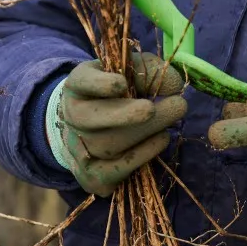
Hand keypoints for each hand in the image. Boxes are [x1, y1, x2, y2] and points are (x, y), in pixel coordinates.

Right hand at [46, 52, 186, 196]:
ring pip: (107, 145)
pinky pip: (114, 170)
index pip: (81, 82)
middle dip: (126, 115)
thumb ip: (149, 71)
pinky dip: (141, 156)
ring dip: (144, 134)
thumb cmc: (115, 96)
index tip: (122, 83)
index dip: (99, 84)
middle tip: (158, 108)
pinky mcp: (91, 174)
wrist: (89, 132)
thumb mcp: (128, 73)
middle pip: (92, 118)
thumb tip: (173, 84)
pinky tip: (161, 140)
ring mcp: (78, 148)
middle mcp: (73, 115)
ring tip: (168, 125)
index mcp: (77, 85)